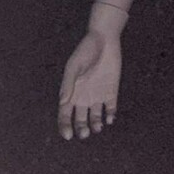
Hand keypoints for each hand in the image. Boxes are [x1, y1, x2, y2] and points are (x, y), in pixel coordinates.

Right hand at [58, 8, 125, 138]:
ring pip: (96, 118)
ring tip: (98, 126)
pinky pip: (110, 109)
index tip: (68, 135)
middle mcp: (84, 97)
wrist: (104, 39)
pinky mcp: (111, 92)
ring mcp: (98, 95)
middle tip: (85, 133)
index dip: (64, 127)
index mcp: (71, 92)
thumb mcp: (74, 66)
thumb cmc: (85, 51)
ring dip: (96, 125)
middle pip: (80, 120)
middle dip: (82, 129)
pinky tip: (110, 118)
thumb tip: (63, 103)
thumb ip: (68, 84)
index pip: (64, 115)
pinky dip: (110, 116)